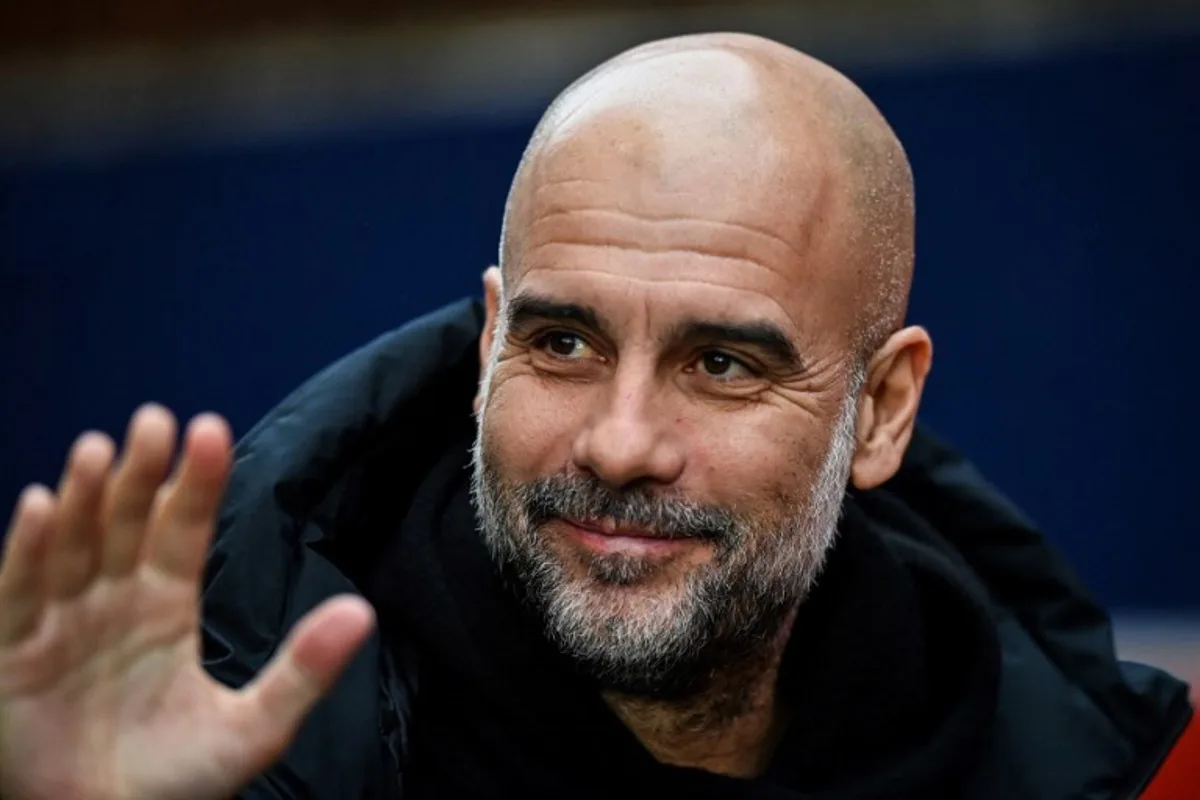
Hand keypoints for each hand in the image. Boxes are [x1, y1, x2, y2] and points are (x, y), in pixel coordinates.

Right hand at [0, 406, 374, 799]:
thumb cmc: (177, 783)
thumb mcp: (254, 726)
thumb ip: (304, 669)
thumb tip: (363, 612)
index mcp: (167, 608)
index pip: (183, 530)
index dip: (196, 483)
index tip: (209, 430)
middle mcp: (114, 602)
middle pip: (127, 523)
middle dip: (140, 474)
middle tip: (155, 420)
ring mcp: (62, 625)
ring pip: (73, 547)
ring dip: (84, 498)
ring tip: (101, 448)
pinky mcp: (15, 656)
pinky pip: (19, 596)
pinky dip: (27, 553)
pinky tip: (39, 506)